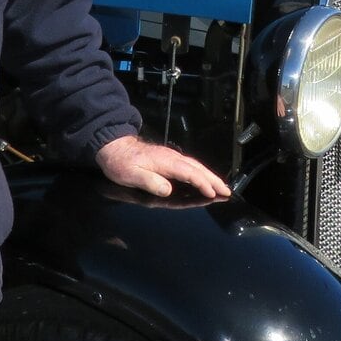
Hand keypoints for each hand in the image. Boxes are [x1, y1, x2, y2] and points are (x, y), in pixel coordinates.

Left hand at [96, 135, 230, 201]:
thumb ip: (149, 181)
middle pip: (197, 169)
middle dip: (213, 180)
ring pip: (195, 166)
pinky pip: (189, 166)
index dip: (202, 184)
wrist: (113, 146)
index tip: (213, 194)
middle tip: (227, 192)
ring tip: (221, 187)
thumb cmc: (120, 163)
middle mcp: (172, 158)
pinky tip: (204, 179)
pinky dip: (200, 173)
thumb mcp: (130, 174)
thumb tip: (168, 190)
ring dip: (210, 177)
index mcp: (165, 162)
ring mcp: (171, 157)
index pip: (189, 173)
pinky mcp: (168, 158)